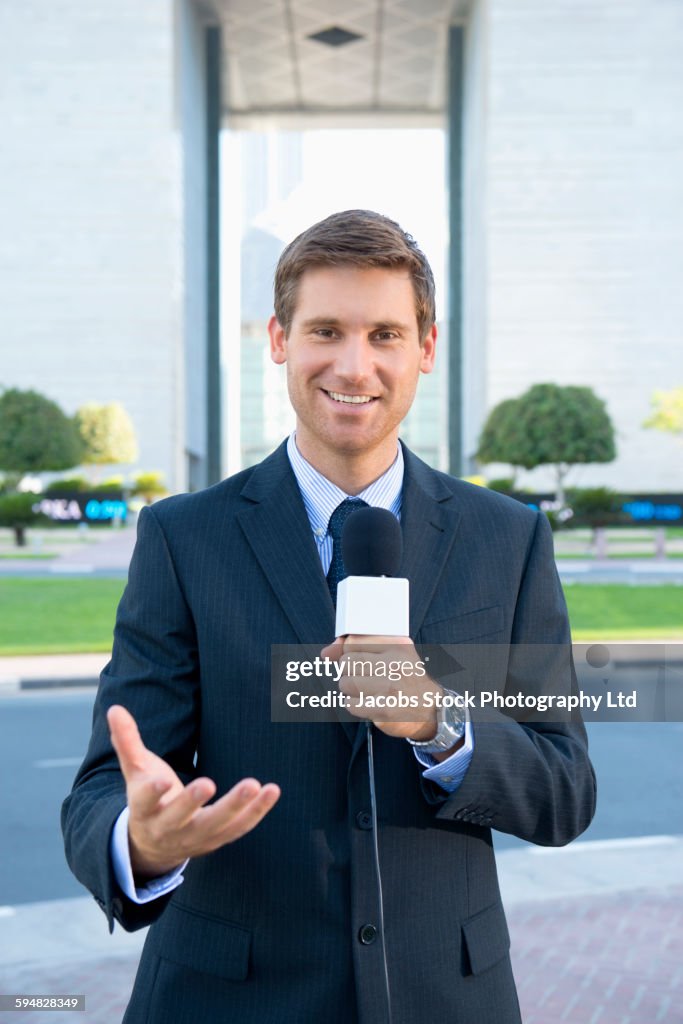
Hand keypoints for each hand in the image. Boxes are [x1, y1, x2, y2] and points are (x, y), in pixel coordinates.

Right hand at [107, 705, 280, 879]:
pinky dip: (256, 812)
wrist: (154, 845)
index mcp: (143, 809)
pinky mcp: (216, 840)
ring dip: (237, 807)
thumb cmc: (146, 798)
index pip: (145, 801)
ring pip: (216, 825)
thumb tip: (114, 708)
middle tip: (209, 783)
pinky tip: (271, 791)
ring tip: (255, 785)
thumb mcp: (134, 771)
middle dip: (193, 802)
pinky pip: (239, 828)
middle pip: (180, 817)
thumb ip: (127, 740)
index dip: (152, 792)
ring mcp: (193, 837)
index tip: (162, 781)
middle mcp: (167, 827)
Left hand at [320, 635, 441, 741]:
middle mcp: (395, 664)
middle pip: (346, 663)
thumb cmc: (405, 678)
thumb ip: (354, 648)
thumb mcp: (390, 653)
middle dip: (349, 672)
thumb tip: (325, 653)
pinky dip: (355, 705)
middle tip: (365, 678)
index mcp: (397, 645)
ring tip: (367, 690)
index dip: (349, 653)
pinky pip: (350, 704)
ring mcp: (390, 687)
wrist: (431, 709)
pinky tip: (369, 703)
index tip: (359, 661)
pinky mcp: (383, 709)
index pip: (352, 642)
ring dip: (350, 690)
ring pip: (345, 683)